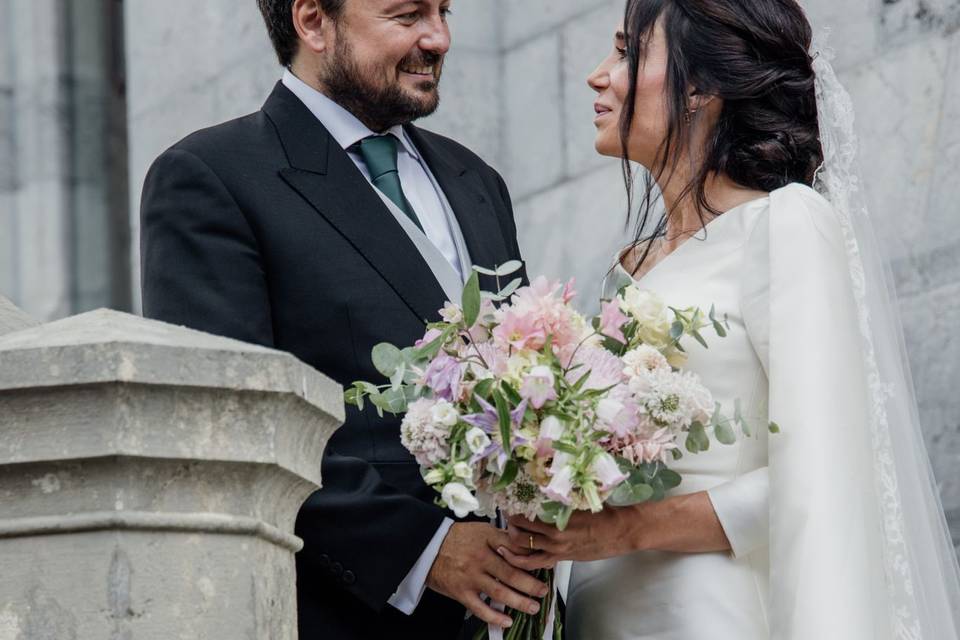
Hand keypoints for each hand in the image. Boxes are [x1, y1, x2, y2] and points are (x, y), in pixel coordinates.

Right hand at [426, 522, 548, 628]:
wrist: (427, 546)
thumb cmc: (457, 538)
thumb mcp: (481, 530)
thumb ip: (502, 537)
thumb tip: (526, 544)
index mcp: (488, 539)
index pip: (515, 548)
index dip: (532, 558)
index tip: (545, 565)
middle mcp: (481, 557)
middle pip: (511, 573)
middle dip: (531, 584)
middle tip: (543, 591)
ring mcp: (470, 576)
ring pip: (500, 592)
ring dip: (519, 602)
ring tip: (533, 607)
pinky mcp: (461, 591)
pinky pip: (480, 608)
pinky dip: (494, 616)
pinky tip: (506, 621)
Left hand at [502, 492, 731, 569]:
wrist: (627, 529)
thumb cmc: (608, 509)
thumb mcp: (584, 496)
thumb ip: (565, 492)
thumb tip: (548, 475)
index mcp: (560, 516)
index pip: (527, 514)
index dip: (513, 509)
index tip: (506, 500)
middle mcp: (556, 535)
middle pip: (521, 531)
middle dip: (509, 524)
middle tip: (504, 515)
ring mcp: (560, 549)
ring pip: (525, 549)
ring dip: (512, 542)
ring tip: (504, 534)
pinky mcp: (565, 558)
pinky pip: (538, 563)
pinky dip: (523, 560)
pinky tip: (512, 556)